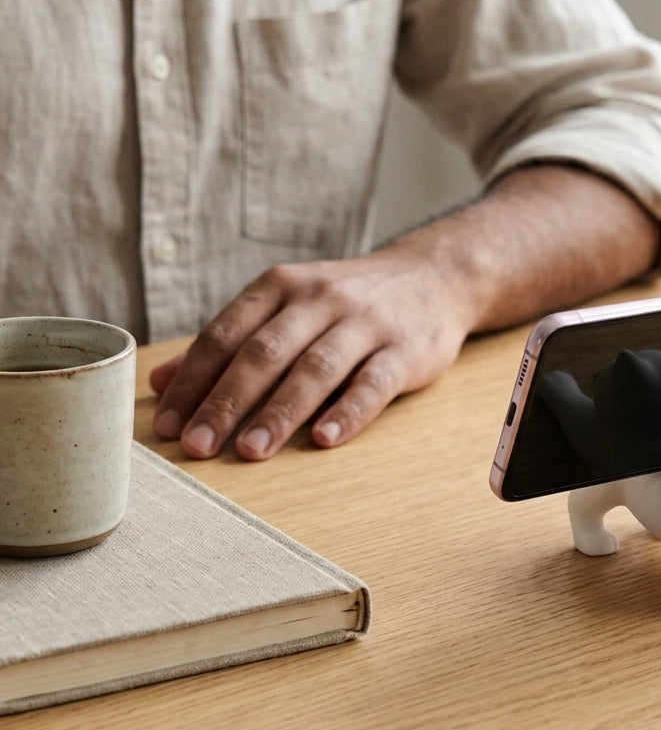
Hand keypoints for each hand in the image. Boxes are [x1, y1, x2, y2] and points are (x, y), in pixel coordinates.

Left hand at [151, 249, 472, 459]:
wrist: (432, 278)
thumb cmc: (346, 302)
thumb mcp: (287, 306)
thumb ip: (229, 342)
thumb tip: (161, 382)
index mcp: (282, 287)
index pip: (226, 335)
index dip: (193, 381)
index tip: (167, 425)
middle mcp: (320, 299)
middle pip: (265, 353)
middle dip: (227, 402)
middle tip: (198, 446)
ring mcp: (365, 323)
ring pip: (315, 369)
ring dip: (280, 412)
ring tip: (251, 451)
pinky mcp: (405, 349)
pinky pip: (373, 382)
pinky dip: (348, 412)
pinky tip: (324, 439)